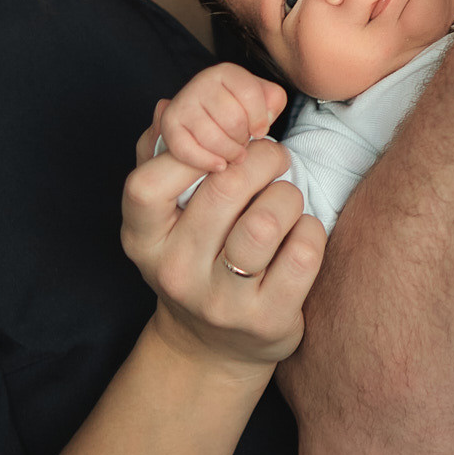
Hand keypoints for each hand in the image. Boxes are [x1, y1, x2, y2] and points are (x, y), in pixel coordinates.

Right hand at [122, 103, 322, 369]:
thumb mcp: (165, 217)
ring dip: (287, 195)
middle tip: (273, 157)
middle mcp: (175, 272)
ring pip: (266, 221)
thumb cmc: (194, 258)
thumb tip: (166, 106)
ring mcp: (220, 301)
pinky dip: (310, 230)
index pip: (146, 185)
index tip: (223, 150)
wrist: (211, 348)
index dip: (190, 153)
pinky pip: (302, 253)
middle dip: (261, 158)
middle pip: (223, 189)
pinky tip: (301, 233)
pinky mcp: (266, 320)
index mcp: (143, 240)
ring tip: (285, 199)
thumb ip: (161, 157)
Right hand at [158, 63, 287, 177]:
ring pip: (212, 137)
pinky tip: (219, 165)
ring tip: (234, 155)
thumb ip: (273, 102)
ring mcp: (182, 102)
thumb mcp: (264, 100)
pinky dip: (206, 162)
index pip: (250, 93)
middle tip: (243, 144)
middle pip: (233, 119)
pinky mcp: (169, 124)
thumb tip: (264, 117)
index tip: (260, 131)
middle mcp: (201, 82)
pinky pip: (187, 149)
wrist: (206, 119)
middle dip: (243, 138)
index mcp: (227, 72)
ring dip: (228, 153)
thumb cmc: (240, 111)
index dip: (260, 119)